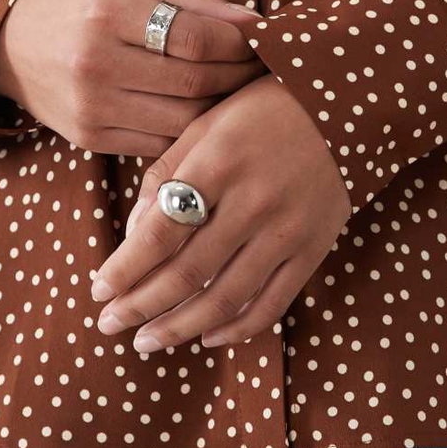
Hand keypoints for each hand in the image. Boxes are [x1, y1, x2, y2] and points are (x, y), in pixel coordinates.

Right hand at [0, 0, 265, 157]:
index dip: (241, 43)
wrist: (8, 40)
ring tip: (244, 91)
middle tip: (265, 68)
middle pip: (196, 83)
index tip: (263, 40)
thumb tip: (258, 22)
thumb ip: (196, 5)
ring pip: (184, 120)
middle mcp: (96, 63)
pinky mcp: (90, 137)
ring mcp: (91, 107)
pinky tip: (209, 114)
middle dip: (241, 76)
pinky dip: (192, 130)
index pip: (197, 38)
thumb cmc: (80, 4)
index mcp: (107, 13)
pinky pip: (161, 142)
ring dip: (224, 108)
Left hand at [89, 73, 352, 350]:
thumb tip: (134, 234)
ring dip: (179, 327)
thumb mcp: (208, 123)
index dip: (125, 268)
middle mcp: (254, 201)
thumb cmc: (265, 109)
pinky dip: (237, 329)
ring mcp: (288, 229)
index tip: (99, 290)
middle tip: (109, 324)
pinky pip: (273, 303)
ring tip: (147, 341)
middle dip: (140, 306)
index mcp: (219, 163)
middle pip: (187, 272)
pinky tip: (207, 336)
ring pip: (225, 298)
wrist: (347, 106)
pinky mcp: (314, 247)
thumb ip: (167, 174)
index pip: (160, 232)